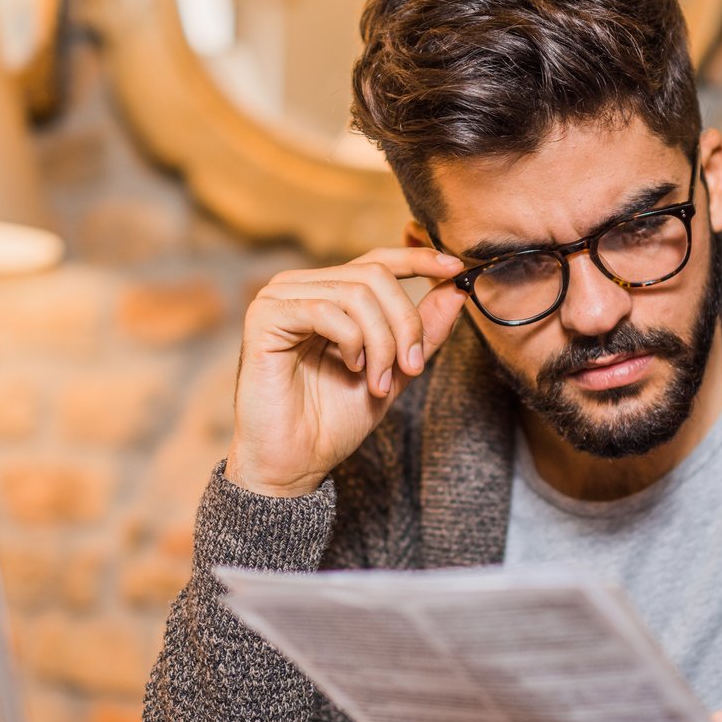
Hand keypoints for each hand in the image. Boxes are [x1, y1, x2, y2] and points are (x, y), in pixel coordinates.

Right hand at [225, 247, 467, 497]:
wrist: (294, 463)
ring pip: (356, 293)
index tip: (455, 270)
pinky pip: (325, 310)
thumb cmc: (333, 421)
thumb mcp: (395, 371)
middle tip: (410, 368)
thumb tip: (457, 290)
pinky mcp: (264, 316)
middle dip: (404, 323)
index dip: (417, 259)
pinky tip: (351, 368)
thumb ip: (423, 332)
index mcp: (328, 294)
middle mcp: (301, 287)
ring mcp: (279, 298)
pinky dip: (351, 342)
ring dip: (381, 342)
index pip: (377, 260)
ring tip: (379, 380)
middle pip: (374, 276)